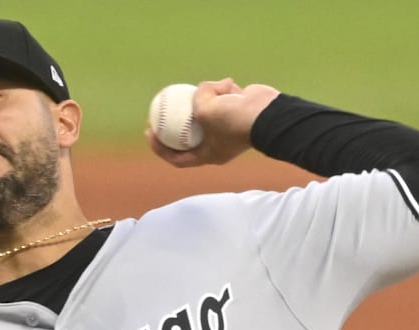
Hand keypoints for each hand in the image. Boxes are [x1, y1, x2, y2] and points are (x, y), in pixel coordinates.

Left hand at [146, 78, 280, 167]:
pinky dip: (223, 91)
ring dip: (205, 98)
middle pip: (190, 134)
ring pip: (207, 111)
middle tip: (160, 109)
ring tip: (204, 88)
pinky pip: (224, 100)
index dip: (160, 148)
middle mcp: (218, 143)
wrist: (268, 115)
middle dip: (175, 122)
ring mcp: (229, 127)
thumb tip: (199, 89)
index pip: (178, 158)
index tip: (150, 132)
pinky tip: (226, 83)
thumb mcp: (205, 111)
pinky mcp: (239, 112)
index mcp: (209, 155)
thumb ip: (197, 100)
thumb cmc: (234, 120)